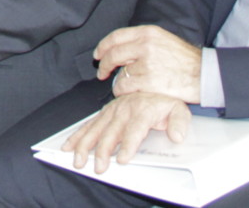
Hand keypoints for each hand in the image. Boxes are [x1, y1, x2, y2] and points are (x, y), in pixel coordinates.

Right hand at [60, 93, 192, 173]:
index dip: (128, 145)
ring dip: (85, 145)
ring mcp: (111, 110)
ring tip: (79, 160)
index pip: (134, 130)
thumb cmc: (165, 101)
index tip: (122, 160)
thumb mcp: (179, 109)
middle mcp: (124, 110)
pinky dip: (78, 135)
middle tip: (99, 167)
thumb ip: (179, 123)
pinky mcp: (104, 112)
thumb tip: (177, 136)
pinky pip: (89, 124)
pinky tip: (69, 146)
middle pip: (111, 132)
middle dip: (103, 151)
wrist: (154, 82)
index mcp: (142, 110)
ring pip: (96, 129)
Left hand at [95, 25, 202, 103]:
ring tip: (123, 86)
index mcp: (148, 33)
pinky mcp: (149, 82)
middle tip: (102, 73)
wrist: (205, 75)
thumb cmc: (187, 61)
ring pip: (120, 74)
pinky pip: (126, 87)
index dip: (103, 46)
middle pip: (113, 54)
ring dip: (118, 82)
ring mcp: (147, 63)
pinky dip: (123, 92)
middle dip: (104, 65)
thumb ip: (144, 41)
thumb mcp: (165, 40)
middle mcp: (145, 45)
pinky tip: (129, 93)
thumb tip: (122, 48)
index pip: (116, 36)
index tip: (98, 54)